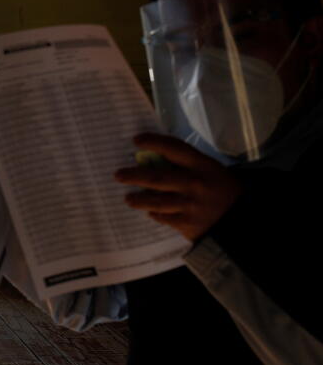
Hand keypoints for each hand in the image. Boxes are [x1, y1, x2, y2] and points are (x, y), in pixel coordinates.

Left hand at [114, 132, 241, 241]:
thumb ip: (189, 166)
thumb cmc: (227, 192)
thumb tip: (156, 161)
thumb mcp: (213, 171)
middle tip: (118, 175)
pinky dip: (155, 214)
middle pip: (156, 177)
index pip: (173, 148)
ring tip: (128, 198)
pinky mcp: (188, 224)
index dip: (153, 142)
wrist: (246, 222)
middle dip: (134, 175)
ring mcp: (190, 205)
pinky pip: (164, 218)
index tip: (136, 140)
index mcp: (203, 166)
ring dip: (138, 199)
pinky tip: (150, 212)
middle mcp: (194, 184)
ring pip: (156, 200)